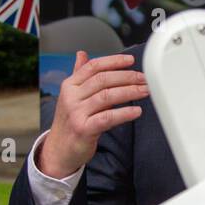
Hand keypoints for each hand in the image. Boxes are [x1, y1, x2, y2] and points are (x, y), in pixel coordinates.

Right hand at [38, 52, 148, 178]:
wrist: (58, 150)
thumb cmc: (70, 122)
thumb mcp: (72, 96)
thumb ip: (79, 75)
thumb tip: (82, 54)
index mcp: (70, 85)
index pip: (93, 67)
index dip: (113, 61)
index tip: (130, 60)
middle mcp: (71, 97)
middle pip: (102, 79)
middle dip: (127, 77)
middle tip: (144, 78)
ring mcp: (77, 113)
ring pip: (107, 96)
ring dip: (130, 92)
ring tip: (145, 91)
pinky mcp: (84, 129)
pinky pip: (108, 118)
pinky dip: (124, 113)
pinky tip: (136, 111)